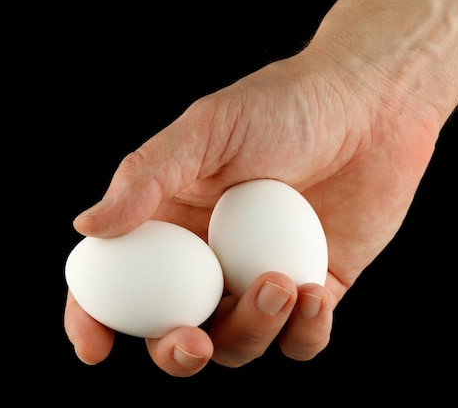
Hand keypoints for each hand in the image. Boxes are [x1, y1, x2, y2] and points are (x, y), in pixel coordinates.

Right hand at [63, 46, 440, 376]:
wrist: (370, 105)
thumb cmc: (283, 106)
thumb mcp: (207, 131)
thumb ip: (146, 178)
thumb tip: (86, 228)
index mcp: (173, 222)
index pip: (119, 282)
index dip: (94, 319)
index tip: (94, 348)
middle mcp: (212, 258)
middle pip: (176, 329)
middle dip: (177, 351)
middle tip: (195, 343)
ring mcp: (263, 277)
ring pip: (240, 341)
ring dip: (254, 329)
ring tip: (282, 283)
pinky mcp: (318, 288)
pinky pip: (301, 338)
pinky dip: (304, 332)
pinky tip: (316, 294)